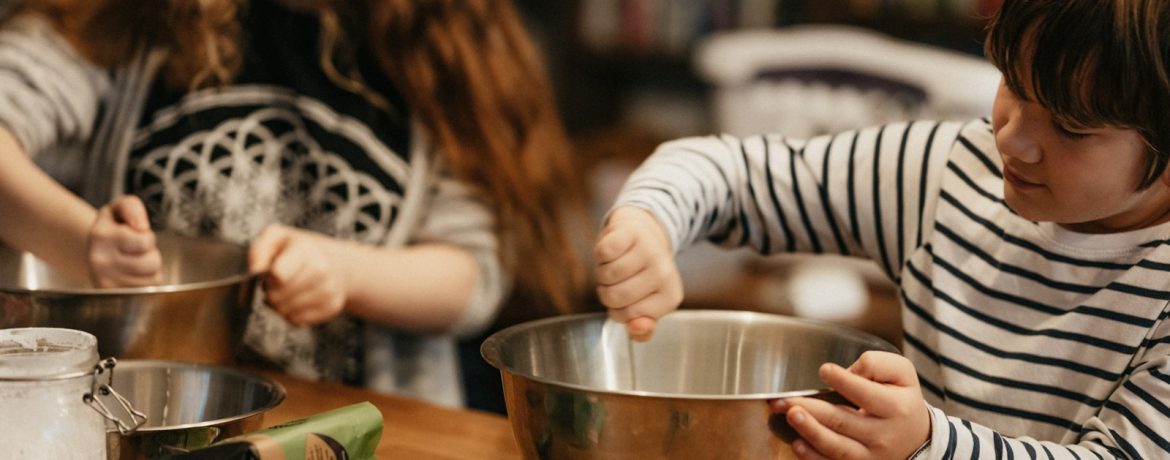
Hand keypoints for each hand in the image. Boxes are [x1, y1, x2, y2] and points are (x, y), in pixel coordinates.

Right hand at [87, 195, 162, 286]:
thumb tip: (141, 227)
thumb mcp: (119, 208)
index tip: (133, 234)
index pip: (145, 241)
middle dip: (151, 254)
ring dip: (150, 270)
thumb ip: (132, 207)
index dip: (147, 236)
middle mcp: (100, 262)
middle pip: (152, 263)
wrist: (94, 251)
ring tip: (134, 262)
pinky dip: (147, 283)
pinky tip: (133, 276)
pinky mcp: (115, 298)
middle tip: (136, 251)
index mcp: (100, 236)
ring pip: (153, 279)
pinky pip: (149, 291)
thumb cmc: (113, 228)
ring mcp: (105, 284)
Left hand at [248, 225, 347, 325]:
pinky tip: (296, 300)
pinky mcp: (331, 307)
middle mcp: (321, 271)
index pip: (278, 275)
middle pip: (277, 297)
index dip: (267, 278)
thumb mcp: (277, 237)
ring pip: (285, 311)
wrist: (338, 263)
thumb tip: (255, 271)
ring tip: (286, 291)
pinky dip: (291, 313)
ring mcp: (328, 290)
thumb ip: (260, 250)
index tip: (270, 273)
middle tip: (276, 283)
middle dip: (270, 292)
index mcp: (305, 250)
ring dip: (279, 305)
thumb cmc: (301, 250)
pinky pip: (297, 320)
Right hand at [592, 206, 682, 340]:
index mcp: (670, 297)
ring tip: (614, 266)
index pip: (628, 316)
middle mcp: (664, 273)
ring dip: (602, 273)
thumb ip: (642, 329)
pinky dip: (600, 255)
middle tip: (617, 282)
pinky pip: (602, 253)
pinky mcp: (633, 232)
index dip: (618, 311)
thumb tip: (636, 328)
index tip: (627, 299)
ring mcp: (650, 251)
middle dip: (606, 292)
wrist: (642, 235)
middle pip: (614, 296)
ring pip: (606, 275)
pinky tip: (612, 252)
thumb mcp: (646, 307)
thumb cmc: (641, 276)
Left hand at [771, 351, 929, 459]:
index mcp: (896, 408)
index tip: (824, 369)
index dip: (844, 381)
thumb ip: (878, 365)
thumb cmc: (901, 400)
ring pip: (836, 446)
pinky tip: (797, 444)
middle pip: (843, 422)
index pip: (866, 394)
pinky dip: (813, 457)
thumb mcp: (903, 375)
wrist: (915, 439)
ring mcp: (870, 456)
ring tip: (791, 416)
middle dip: (813, 410)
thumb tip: (849, 371)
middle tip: (787, 400)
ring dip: (810, 431)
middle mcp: (883, 435)